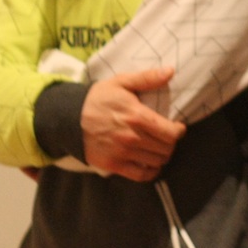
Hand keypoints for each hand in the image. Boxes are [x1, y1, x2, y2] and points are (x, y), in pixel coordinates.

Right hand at [81, 66, 186, 180]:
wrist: (68, 118)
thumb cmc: (98, 99)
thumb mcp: (121, 82)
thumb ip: (147, 78)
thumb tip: (170, 71)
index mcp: (137, 116)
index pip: (170, 132)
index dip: (179, 131)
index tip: (178, 128)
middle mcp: (132, 138)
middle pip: (165, 148)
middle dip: (171, 143)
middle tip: (167, 137)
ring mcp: (122, 153)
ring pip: (156, 162)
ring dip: (162, 156)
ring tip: (159, 148)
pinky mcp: (113, 165)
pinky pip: (140, 175)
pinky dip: (150, 172)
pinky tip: (151, 164)